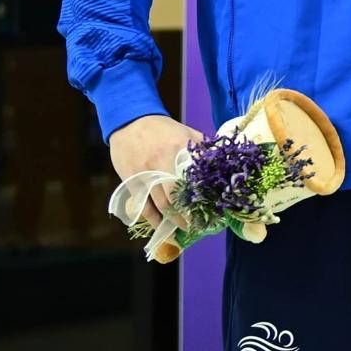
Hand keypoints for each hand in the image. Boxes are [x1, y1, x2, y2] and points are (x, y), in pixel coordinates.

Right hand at [109, 115, 202, 229]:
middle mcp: (161, 162)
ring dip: (171, 218)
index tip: (211, 207)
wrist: (130, 122)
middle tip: (198, 223)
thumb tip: (220, 159)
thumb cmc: (162, 129)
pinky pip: (142, 204)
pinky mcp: (131, 180)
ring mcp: (144, 173)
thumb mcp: (185, 131)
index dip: (201, 195)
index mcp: (178, 148)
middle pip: (176, 195)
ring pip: (159, 203)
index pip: (193, 176)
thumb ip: (201, 146)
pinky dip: (151, 218)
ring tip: (183, 227)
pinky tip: (160, 225)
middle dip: (187, 212)